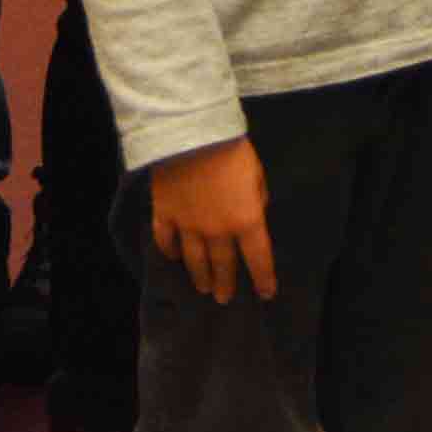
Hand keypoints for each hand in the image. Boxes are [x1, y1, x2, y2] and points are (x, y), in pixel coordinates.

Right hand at [146, 139, 279, 302]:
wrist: (191, 133)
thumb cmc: (231, 149)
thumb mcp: (257, 174)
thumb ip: (256, 199)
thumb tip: (254, 211)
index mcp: (246, 221)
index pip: (258, 259)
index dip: (263, 278)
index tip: (266, 293)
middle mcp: (217, 231)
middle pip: (223, 265)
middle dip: (226, 284)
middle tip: (223, 298)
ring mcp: (188, 226)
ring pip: (194, 260)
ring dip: (200, 276)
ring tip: (203, 288)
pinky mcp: (165, 214)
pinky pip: (166, 240)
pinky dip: (170, 251)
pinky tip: (173, 258)